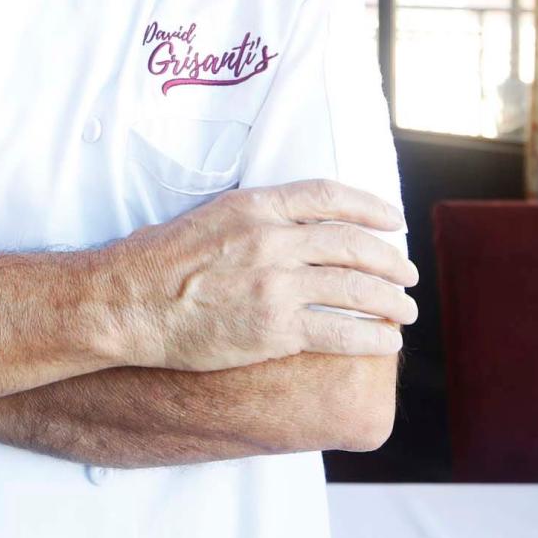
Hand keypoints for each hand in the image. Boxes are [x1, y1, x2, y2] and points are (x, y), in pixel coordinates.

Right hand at [124, 179, 417, 371]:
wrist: (130, 302)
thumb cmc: (159, 261)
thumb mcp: (210, 216)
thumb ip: (256, 217)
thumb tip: (294, 224)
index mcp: (255, 206)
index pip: (329, 196)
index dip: (370, 207)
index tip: (393, 219)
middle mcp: (271, 240)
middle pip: (352, 244)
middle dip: (390, 260)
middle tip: (408, 273)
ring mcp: (275, 285)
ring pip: (354, 289)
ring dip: (390, 301)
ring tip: (405, 311)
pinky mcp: (273, 330)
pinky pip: (339, 332)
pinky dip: (371, 337)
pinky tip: (385, 341)